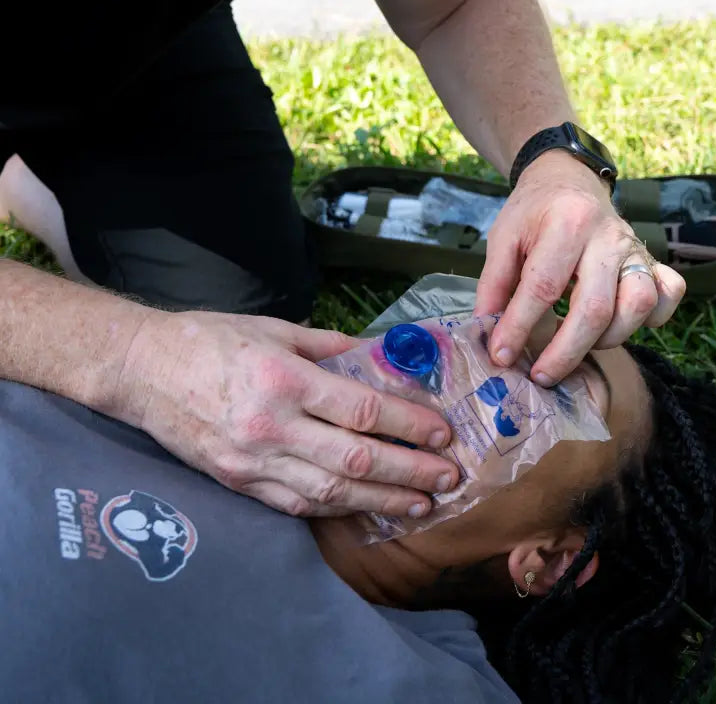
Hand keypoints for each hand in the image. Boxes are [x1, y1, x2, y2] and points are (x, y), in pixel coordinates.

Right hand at [117, 311, 457, 517]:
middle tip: (448, 476)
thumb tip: (374, 356)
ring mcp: (253, 461)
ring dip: (382, 501)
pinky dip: (335, 510)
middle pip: (356, 460)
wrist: (143, 371)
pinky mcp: (237, 481)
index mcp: (284, 380)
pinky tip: (365, 510)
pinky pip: (294, 504)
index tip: (442, 433)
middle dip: (410, 472)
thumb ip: (328, 346)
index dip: (410, 425)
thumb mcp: (273, 329)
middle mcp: (272, 426)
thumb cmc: (210, 340)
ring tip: (421, 503)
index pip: (363, 411)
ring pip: (330, 492)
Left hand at [475, 152, 685, 384]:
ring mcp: (635, 249)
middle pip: (595, 307)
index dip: (520, 326)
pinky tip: (620, 326)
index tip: (501, 355)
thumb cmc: (533, 213)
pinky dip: (652, 319)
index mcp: (566, 222)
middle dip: (565, 352)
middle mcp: (608, 236)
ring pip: (637, 305)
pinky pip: (668, 294)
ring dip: (607, 339)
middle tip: (540, 375)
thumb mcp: (503, 238)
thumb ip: (494, 284)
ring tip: (577, 346)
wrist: (568, 181)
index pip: (543, 286)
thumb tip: (488, 334)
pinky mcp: (653, 260)